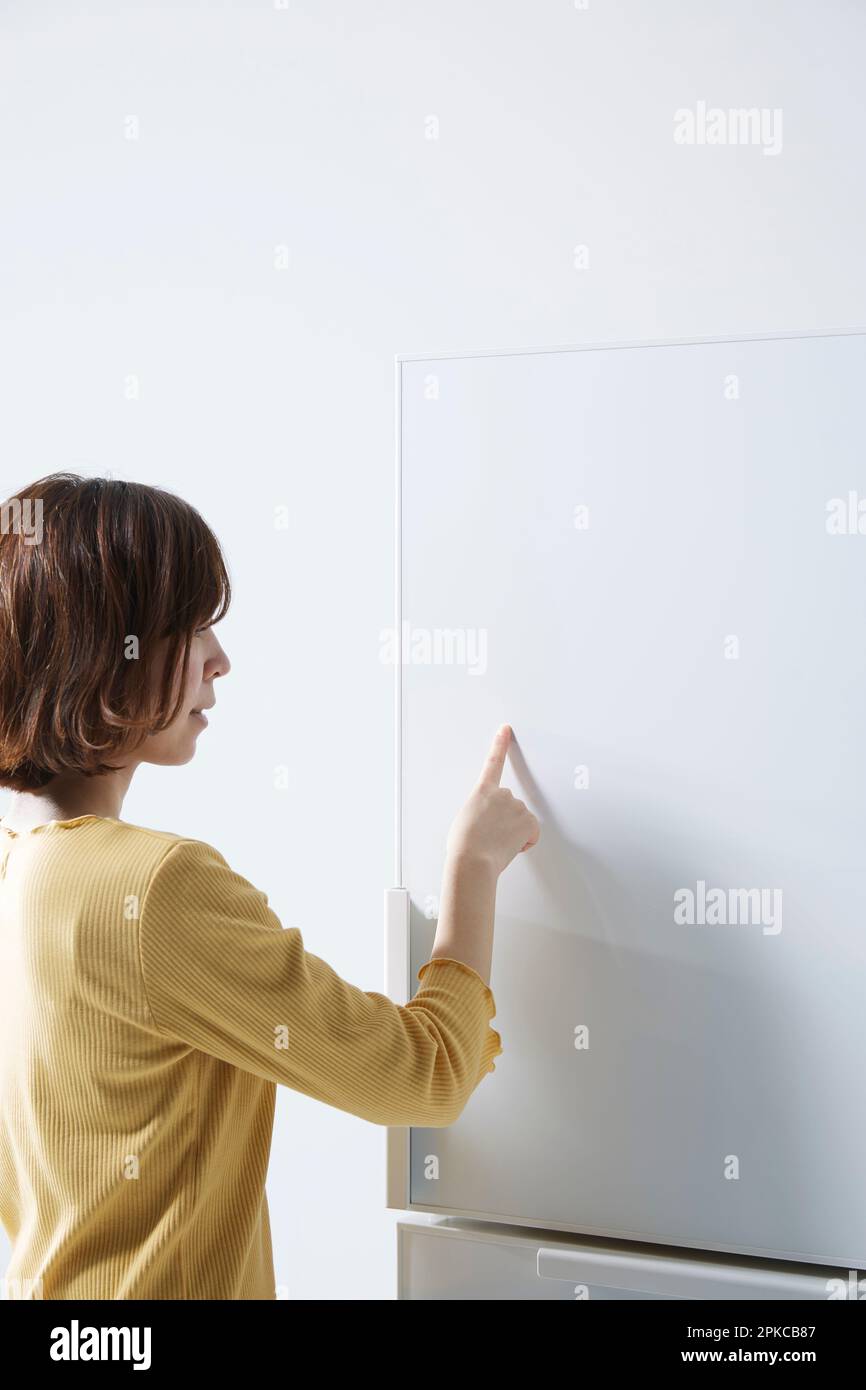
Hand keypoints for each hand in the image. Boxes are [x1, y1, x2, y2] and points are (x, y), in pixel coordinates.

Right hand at [445, 725, 539, 877]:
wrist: (472, 861)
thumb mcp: (463, 821)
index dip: (500, 745)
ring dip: (513, 833)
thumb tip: (484, 822)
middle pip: (510, 806)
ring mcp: (516, 806)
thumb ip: (478, 811)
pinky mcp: (529, 820)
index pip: (493, 763)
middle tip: (492, 836)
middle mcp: (501, 794)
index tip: (506, 730)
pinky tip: (511, 846)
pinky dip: (525, 842)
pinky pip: (532, 833)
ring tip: (497, 844)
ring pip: (521, 820)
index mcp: (482, 792)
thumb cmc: (463, 846)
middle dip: (506, 821)